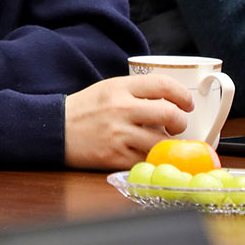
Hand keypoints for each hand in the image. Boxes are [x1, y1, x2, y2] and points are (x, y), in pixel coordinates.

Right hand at [64, 74, 192, 169]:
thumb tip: (170, 100)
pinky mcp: (116, 157)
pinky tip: (149, 153)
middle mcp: (122, 109)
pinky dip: (153, 158)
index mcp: (120, 87)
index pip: (162, 85)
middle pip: (169, 114)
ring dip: (169, 144)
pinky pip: (147, 160)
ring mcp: (120, 135)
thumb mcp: (109, 88)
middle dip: (181, 122)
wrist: (57, 128)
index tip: (187, 103)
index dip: (182, 95)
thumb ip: (136, 92)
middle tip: (178, 125)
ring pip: (162, 142)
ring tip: (164, 141)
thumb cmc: (86, 108)